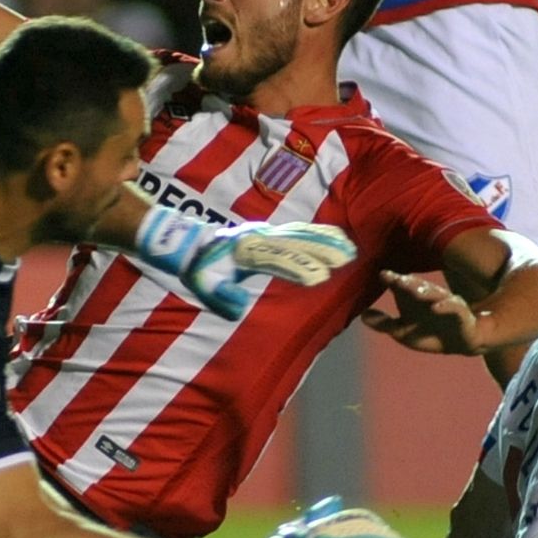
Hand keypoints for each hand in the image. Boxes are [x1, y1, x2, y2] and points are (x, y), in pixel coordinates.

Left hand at [135, 208, 355, 319]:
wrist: (189, 242)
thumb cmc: (197, 267)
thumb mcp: (201, 283)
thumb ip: (219, 296)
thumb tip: (238, 308)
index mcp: (245, 250)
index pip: (277, 259)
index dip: (298, 267)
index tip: (319, 277)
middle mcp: (259, 238)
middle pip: (296, 242)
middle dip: (322, 250)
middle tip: (347, 258)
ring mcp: (266, 232)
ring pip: (300, 234)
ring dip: (325, 240)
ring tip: (349, 247)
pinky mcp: (270, 232)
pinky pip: (298, 230)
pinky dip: (318, 232)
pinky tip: (335, 237)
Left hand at [360, 270, 480, 354]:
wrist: (459, 343)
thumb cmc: (429, 333)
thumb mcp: (403, 332)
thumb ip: (384, 324)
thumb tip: (362, 316)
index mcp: (412, 298)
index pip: (401, 286)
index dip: (392, 280)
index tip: (382, 275)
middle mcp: (428, 295)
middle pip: (416, 286)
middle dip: (406, 282)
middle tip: (395, 278)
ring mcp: (444, 302)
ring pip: (434, 293)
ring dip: (423, 290)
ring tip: (414, 288)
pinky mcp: (459, 312)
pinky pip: (452, 307)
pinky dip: (445, 306)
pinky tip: (435, 307)